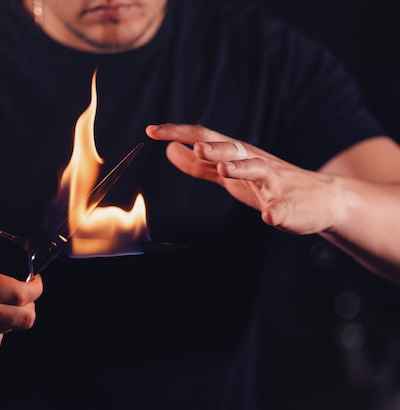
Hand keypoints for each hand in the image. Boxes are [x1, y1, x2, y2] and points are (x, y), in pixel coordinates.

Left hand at [146, 123, 336, 234]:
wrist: (321, 199)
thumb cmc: (268, 184)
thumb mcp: (229, 173)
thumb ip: (199, 165)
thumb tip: (169, 150)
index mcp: (236, 156)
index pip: (204, 138)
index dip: (179, 133)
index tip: (152, 130)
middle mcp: (255, 163)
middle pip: (233, 149)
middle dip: (214, 148)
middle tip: (197, 147)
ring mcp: (274, 183)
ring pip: (257, 171)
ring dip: (240, 169)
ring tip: (224, 169)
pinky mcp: (290, 205)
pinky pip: (283, 208)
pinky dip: (277, 211)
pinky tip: (270, 216)